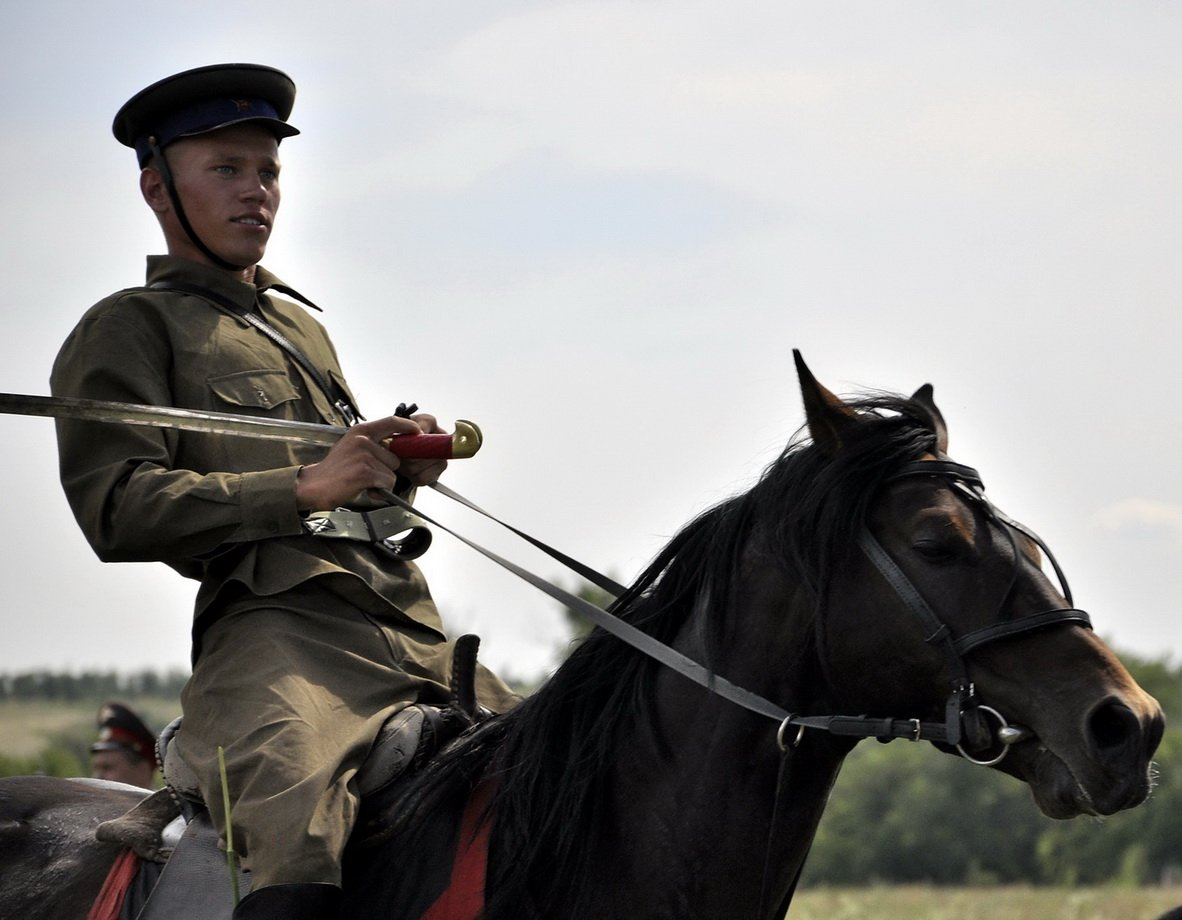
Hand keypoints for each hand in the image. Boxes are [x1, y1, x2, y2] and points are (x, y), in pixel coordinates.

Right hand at [295, 415, 437, 510]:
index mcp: (360, 431)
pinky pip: (387, 483)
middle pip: (395, 457)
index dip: (408, 426)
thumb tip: (395, 448)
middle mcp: (363, 440)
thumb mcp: (352, 447)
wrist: (314, 485)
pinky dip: (379, 490)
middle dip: (386, 469)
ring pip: (392, 472)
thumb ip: (372, 444)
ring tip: (362, 481)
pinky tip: (363, 488)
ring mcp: (364, 456)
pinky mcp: (365, 472)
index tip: (417, 432)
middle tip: (367, 474)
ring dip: (382, 481)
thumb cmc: (334, 470)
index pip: (391, 421)